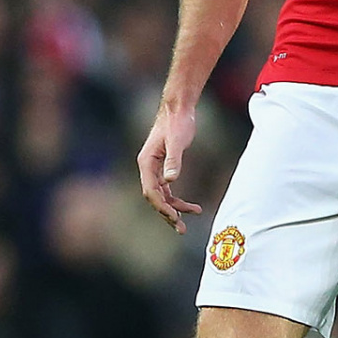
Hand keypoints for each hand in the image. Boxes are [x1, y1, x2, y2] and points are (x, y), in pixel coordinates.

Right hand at [137, 104, 201, 232]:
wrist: (179, 108)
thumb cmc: (177, 122)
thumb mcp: (177, 141)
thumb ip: (173, 160)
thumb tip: (170, 181)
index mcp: (146, 163)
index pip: (150, 191)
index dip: (161, 206)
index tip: (174, 216)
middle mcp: (148, 168)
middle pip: (154, 197)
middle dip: (167, 214)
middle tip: (181, 228)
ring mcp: (155, 169)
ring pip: (162, 196)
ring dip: (174, 209)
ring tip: (188, 221)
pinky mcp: (164, 167)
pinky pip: (168, 190)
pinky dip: (177, 199)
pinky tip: (190, 207)